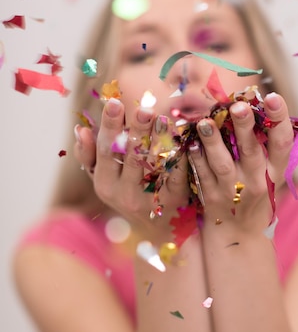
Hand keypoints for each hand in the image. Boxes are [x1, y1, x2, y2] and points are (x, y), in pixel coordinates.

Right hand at [74, 98, 189, 242]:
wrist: (157, 229)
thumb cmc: (127, 192)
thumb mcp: (104, 178)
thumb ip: (89, 154)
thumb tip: (80, 129)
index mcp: (104, 183)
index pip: (105, 150)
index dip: (110, 126)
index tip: (114, 102)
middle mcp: (123, 193)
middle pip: (130, 155)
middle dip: (137, 130)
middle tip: (143, 108)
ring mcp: (148, 199)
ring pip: (154, 164)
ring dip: (159, 139)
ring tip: (163, 118)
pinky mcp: (173, 200)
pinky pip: (176, 173)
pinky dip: (179, 155)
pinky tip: (183, 137)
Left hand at [187, 93, 297, 230]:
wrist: (240, 231)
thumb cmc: (262, 189)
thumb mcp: (282, 167)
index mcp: (277, 169)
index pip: (283, 142)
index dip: (279, 119)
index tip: (272, 97)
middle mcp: (257, 180)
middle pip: (252, 151)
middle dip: (245, 126)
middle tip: (238, 105)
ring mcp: (233, 190)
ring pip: (223, 164)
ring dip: (213, 142)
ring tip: (205, 121)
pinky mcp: (212, 198)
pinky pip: (202, 176)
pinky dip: (196, 159)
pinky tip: (190, 142)